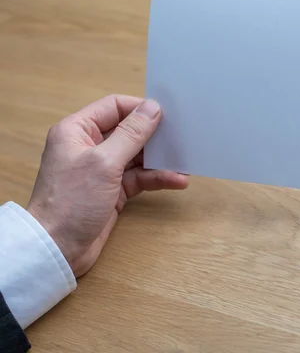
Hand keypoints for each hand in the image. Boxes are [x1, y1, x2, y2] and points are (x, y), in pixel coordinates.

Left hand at [27, 95, 188, 276]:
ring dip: (161, 160)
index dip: (140, 108)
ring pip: (138, 156)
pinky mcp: (113, 191)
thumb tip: (153, 108)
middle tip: (181, 136)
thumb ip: (131, 134)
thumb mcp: (104, 162)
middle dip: (155, 136)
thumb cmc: (71, 201)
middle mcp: (89, 146)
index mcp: (77, 131)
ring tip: (185, 162)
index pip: (114, 107)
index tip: (168, 113)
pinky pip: (140, 178)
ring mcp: (102, 170)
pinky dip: (157, 178)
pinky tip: (177, 181)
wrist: (57, 249)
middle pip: (129, 131)